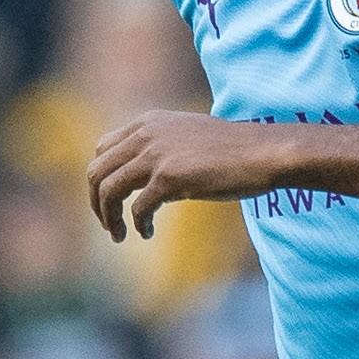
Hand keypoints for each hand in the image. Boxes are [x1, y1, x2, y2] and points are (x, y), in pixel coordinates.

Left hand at [86, 110, 287, 239]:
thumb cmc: (232, 150)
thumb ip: (162, 146)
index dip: (101, 179)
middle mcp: (145, 134)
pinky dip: (138, 225)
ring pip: (109, 190)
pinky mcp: (169, 177)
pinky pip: (137, 208)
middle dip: (97, 202)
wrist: (261, 153)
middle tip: (109, 224)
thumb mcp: (187, 137)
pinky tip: (147, 233)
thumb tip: (145, 175)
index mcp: (147, 123)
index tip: (111, 201)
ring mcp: (155, 154)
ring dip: (109, 218)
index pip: (103, 150)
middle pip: (97, 171)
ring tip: (119, 235)